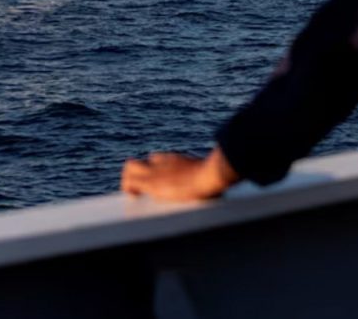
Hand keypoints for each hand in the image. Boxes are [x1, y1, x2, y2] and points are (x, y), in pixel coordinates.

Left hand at [120, 147, 238, 201]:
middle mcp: (164, 161)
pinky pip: (130, 183)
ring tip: (133, 194)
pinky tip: (132, 199)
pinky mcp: (152, 183)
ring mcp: (156, 171)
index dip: (153, 169)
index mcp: (178, 160)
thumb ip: (215, 172)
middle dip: (137, 173)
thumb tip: (229, 175)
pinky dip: (128, 189)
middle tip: (139, 189)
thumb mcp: (215, 172)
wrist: (212, 173)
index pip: (158, 159)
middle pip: (141, 160)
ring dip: (128, 179)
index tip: (156, 180)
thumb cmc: (218, 175)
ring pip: (130, 166)